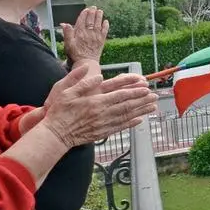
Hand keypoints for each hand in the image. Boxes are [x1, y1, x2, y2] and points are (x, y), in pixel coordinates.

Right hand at [40, 65, 157, 147]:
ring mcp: (103, 123)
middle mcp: (101, 112)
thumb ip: (80, 81)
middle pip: (127, 104)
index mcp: (94, 100)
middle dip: (142, 100)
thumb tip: (98, 76)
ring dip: (141, 111)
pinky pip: (120, 127)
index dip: (134, 90)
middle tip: (154, 96)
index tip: (145, 86)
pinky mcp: (102, 132)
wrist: (55, 134)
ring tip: (153, 107)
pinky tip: (140, 120)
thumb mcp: (64, 91)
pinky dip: (131, 123)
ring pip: (126, 116)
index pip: (119, 93)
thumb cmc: (59, 111)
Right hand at [63, 6, 108, 63]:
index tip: (86, 9)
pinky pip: (105, 31)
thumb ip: (67, 33)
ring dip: (99, 17)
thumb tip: (64, 24)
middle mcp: (89, 33)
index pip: (82, 20)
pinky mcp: (102, 41)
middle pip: (91, 20)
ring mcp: (96, 37)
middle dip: (92, 13)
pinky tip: (106, 21)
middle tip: (94, 7)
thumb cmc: (76, 54)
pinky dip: (106, 26)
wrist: (86, 63)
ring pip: (98, 24)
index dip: (84, 14)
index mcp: (80, 33)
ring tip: (100, 11)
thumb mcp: (68, 44)